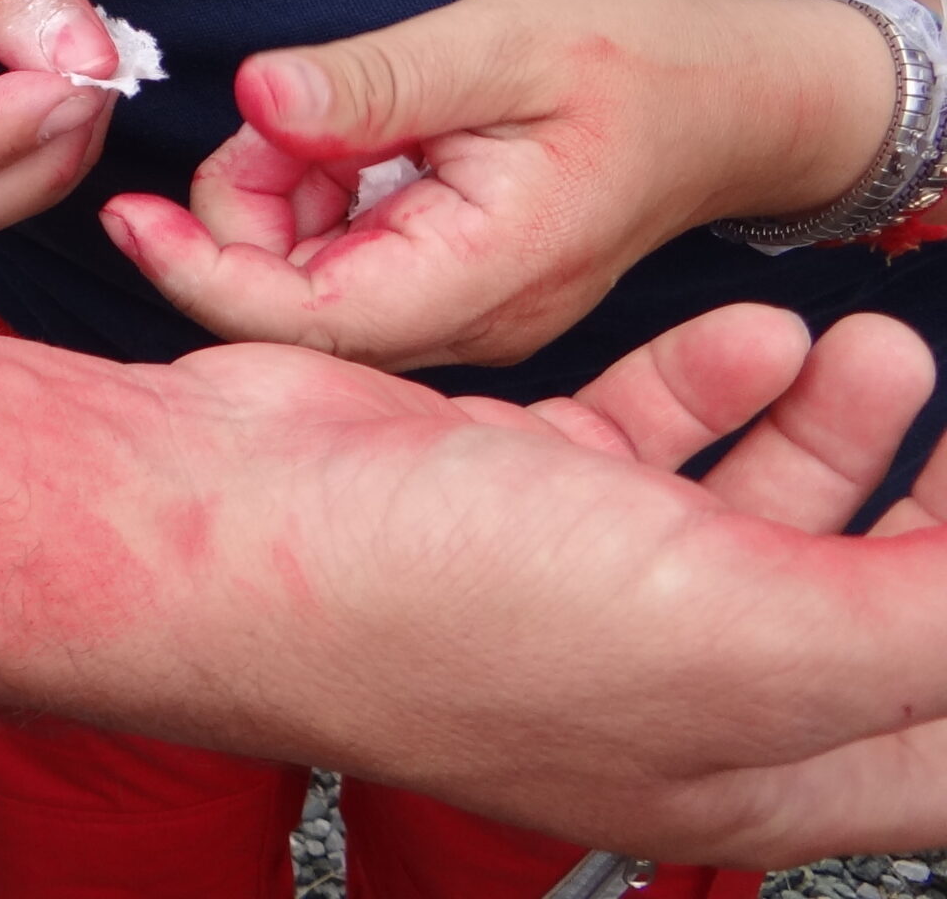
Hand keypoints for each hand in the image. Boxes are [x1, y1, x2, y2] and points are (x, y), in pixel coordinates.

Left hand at [96, 0, 896, 367]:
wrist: (742, 101)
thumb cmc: (643, 62)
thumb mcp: (506, 43)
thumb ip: (379, 81)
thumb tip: (256, 99)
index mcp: (482, 279)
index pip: (300, 316)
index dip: (198, 270)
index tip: (128, 212)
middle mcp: (464, 324)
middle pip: (283, 305)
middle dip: (246, 210)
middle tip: (286, 115)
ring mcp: (456, 314)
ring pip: (302, 282)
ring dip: (281, 197)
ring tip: (335, 117)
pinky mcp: (445, 286)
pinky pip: (340, 261)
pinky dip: (316, 198)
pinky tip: (353, 141)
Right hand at [126, 303, 946, 861]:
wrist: (226, 516)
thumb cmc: (440, 603)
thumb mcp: (734, 630)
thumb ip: (913, 623)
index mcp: (726, 771)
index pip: (931, 755)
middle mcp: (660, 688)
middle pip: (855, 619)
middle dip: (927, 516)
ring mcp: (580, 579)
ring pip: (755, 507)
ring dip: (832, 427)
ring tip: (874, 343)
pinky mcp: (513, 484)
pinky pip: (648, 433)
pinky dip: (711, 381)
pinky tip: (752, 331)